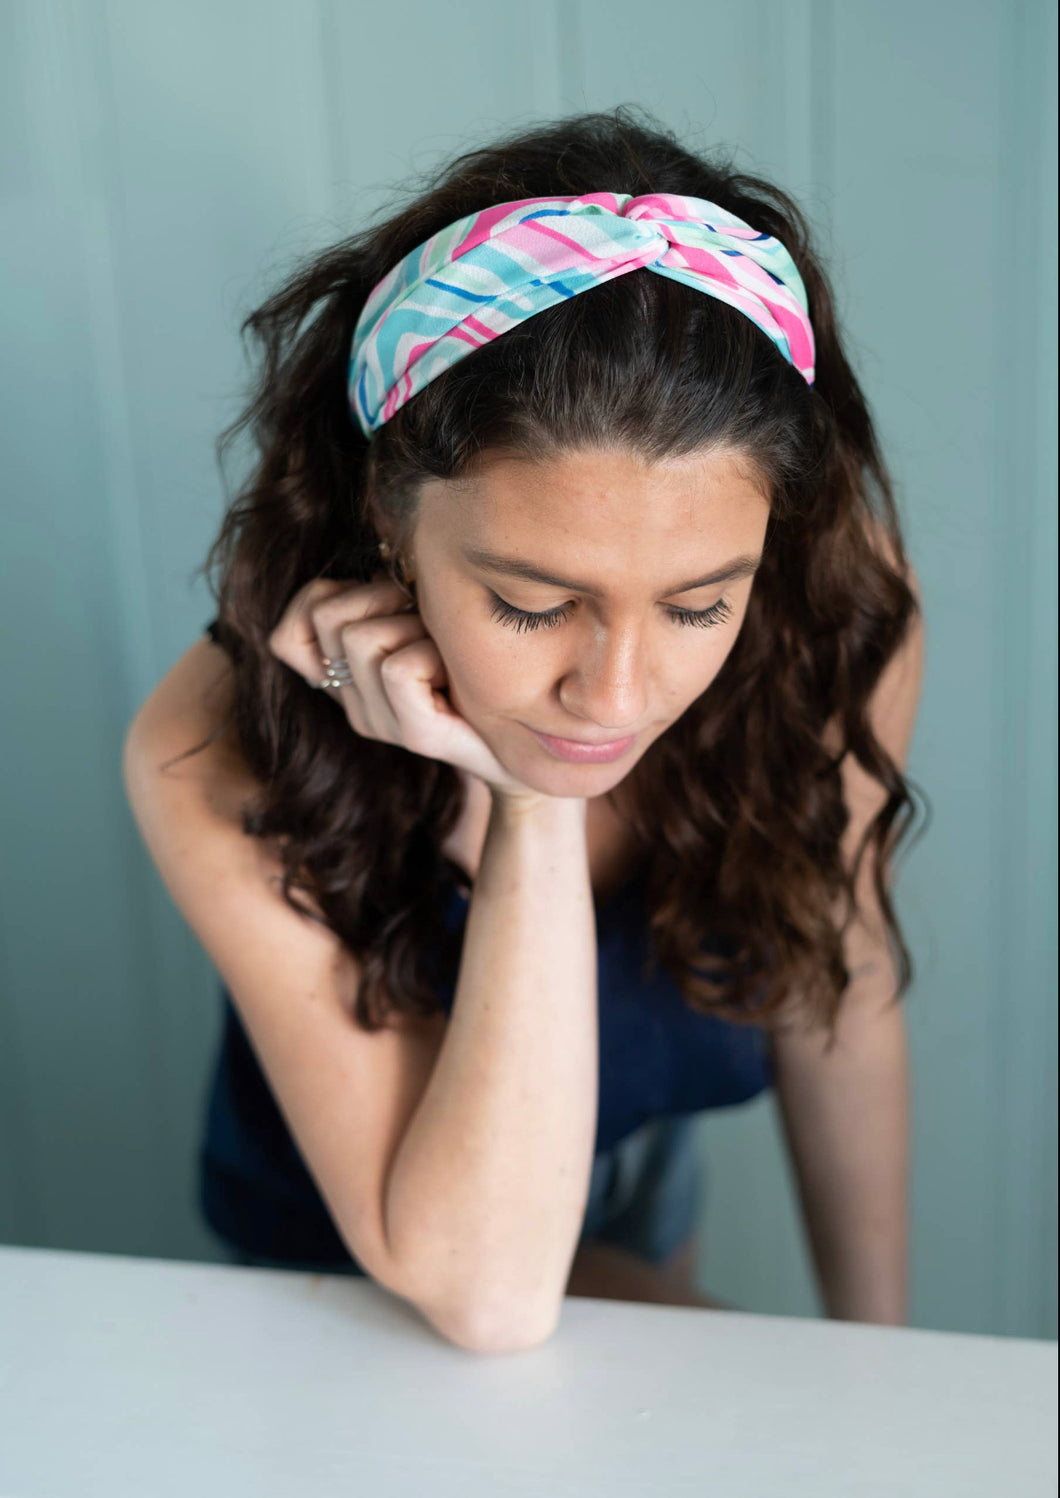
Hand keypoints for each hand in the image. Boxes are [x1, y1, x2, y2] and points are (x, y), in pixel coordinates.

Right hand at [268, 574, 548, 803]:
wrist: (539, 741)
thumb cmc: (484, 667)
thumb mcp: (428, 620)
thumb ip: (390, 597)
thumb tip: (383, 552)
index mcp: (348, 681)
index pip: (285, 636)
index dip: (322, 600)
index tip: (381, 603)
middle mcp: (356, 705)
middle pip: (328, 616)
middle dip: (381, 597)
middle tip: (425, 620)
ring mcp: (383, 724)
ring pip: (361, 638)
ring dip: (412, 624)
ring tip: (444, 647)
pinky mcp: (418, 737)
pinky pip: (399, 668)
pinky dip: (432, 652)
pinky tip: (456, 668)